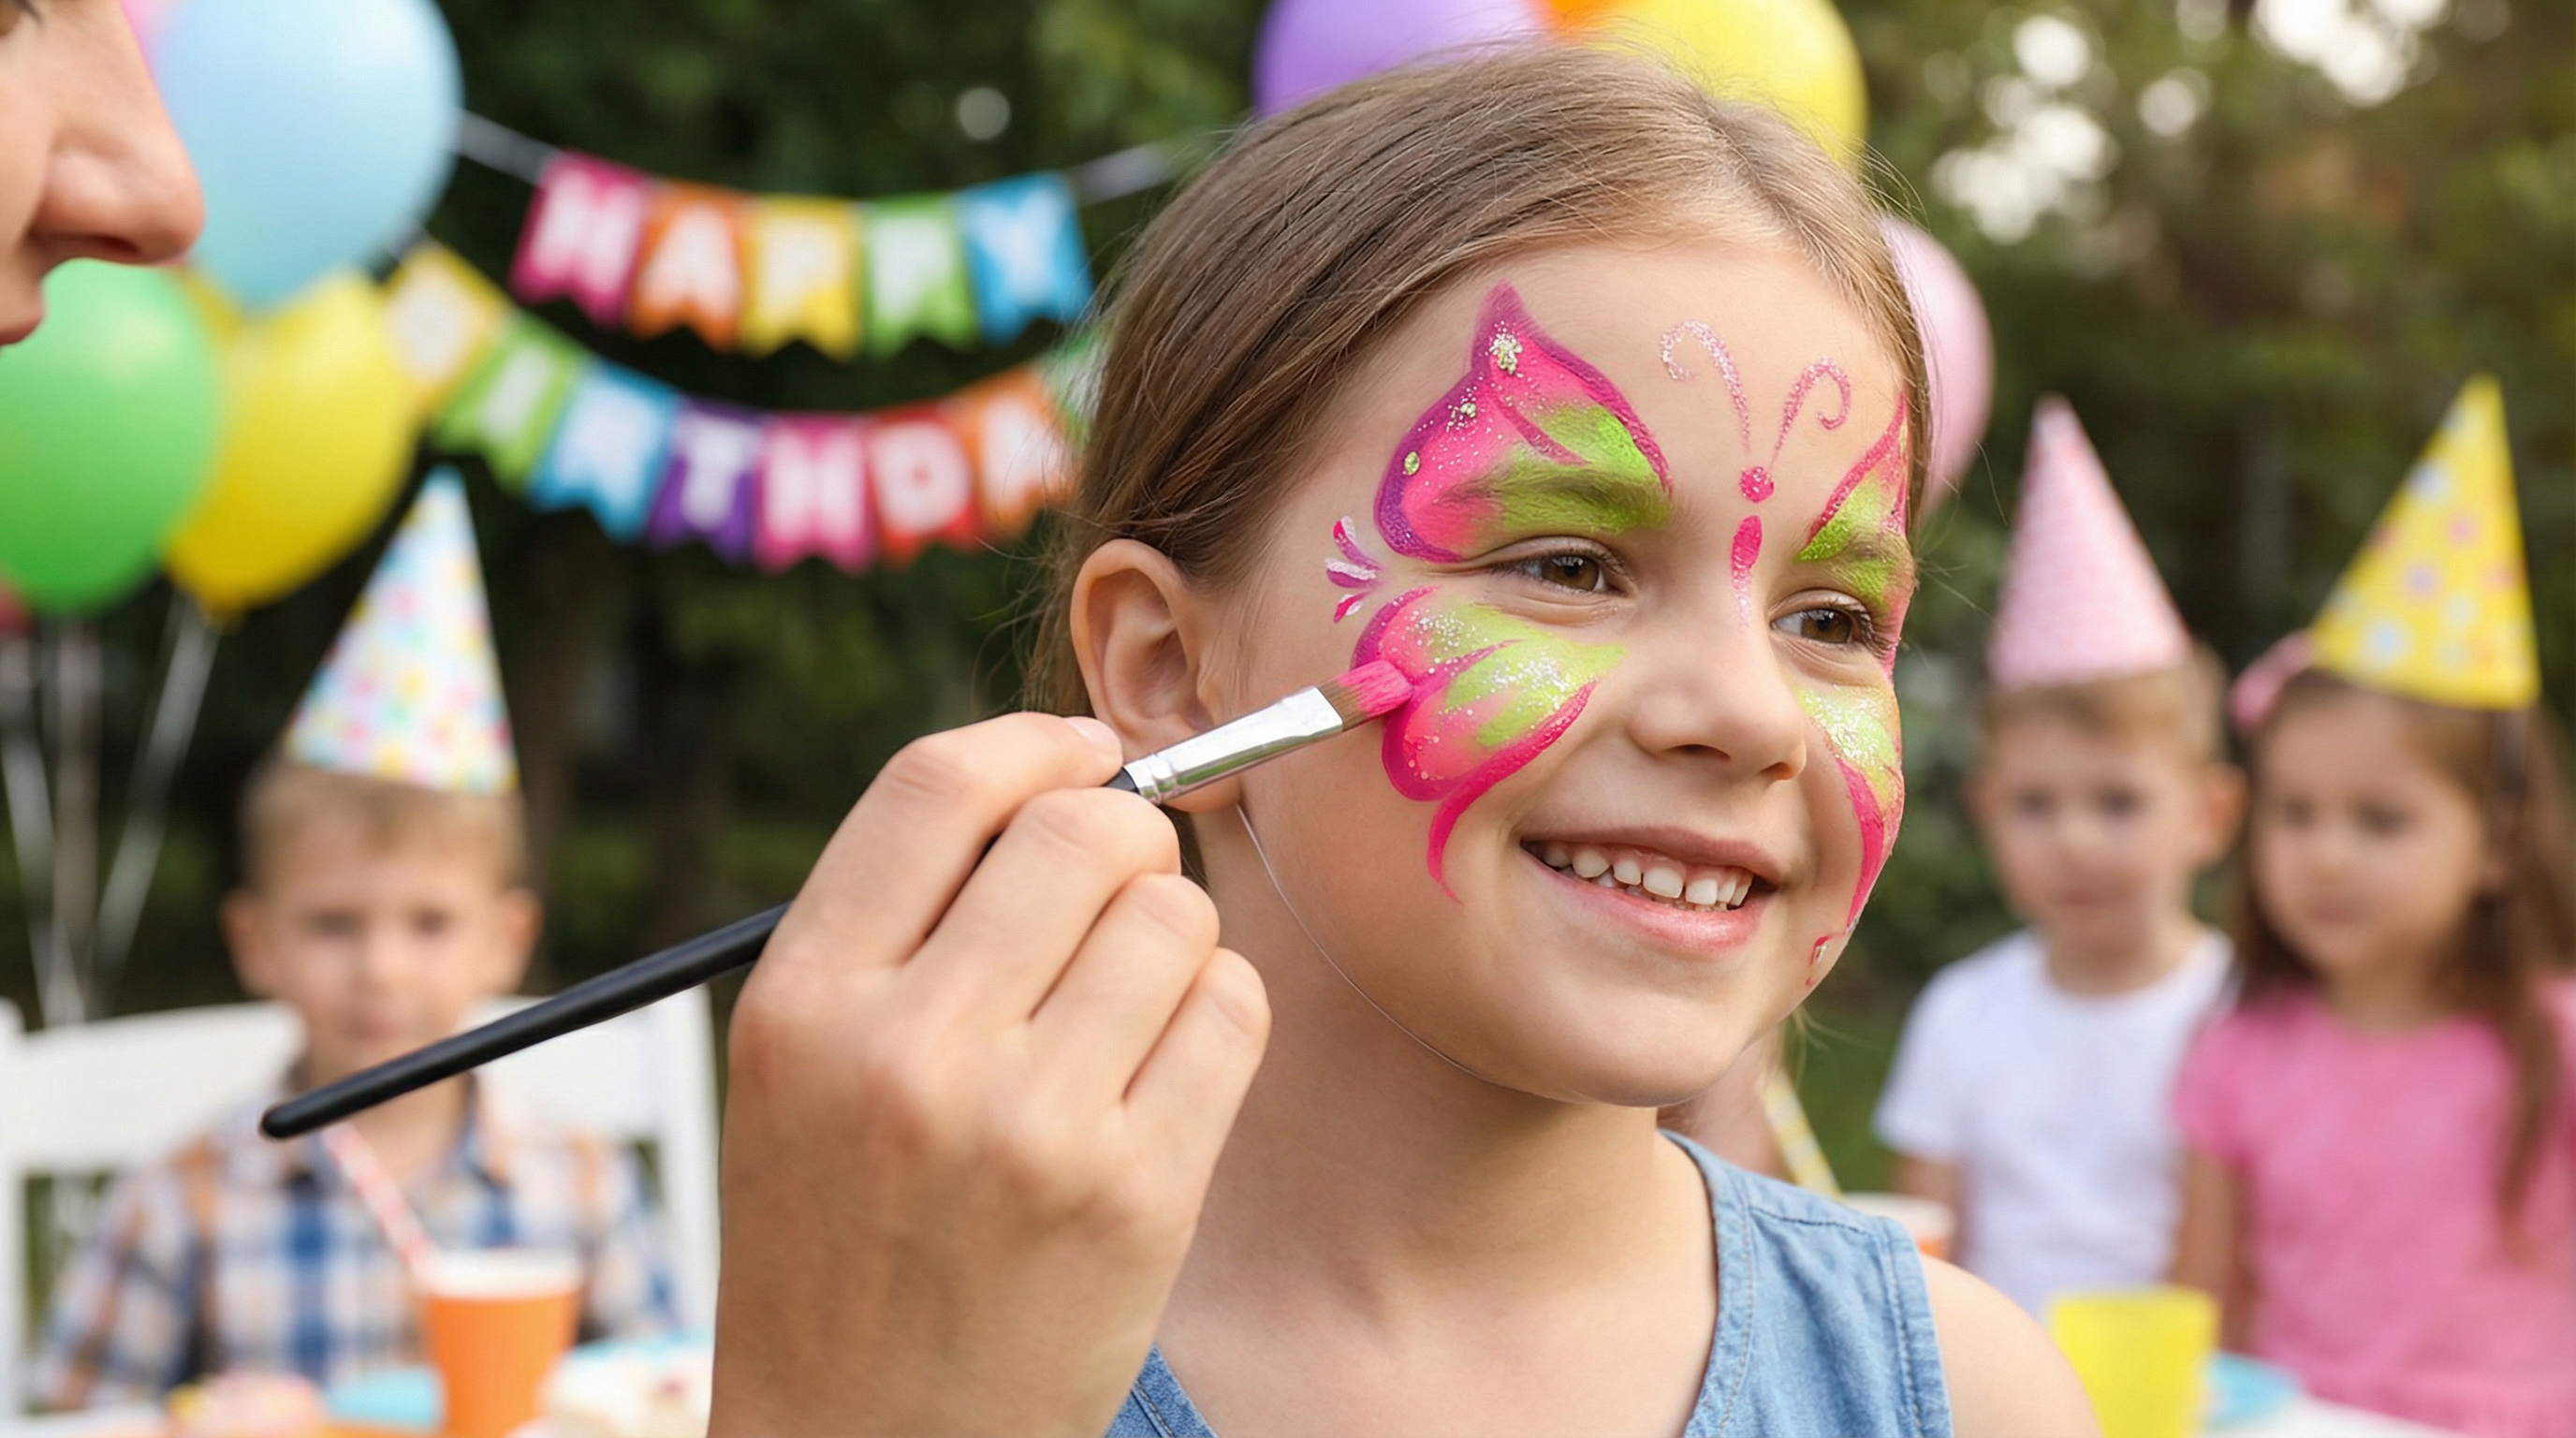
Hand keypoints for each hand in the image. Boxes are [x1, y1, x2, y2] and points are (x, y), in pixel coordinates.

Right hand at [709, 713, 1270, 1437]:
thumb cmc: (844, 1241)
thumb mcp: (801, 1073)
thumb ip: (901, 928)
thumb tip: (1068, 782)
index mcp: (801, 1001)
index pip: (939, 786)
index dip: (1036, 743)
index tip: (1084, 753)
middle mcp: (907, 1050)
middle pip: (1083, 830)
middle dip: (1126, 836)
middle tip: (1120, 889)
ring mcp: (1027, 1125)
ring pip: (1175, 914)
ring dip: (1173, 938)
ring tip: (1126, 1009)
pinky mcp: (1134, 1194)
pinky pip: (1231, 1011)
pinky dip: (1217, 1015)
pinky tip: (1163, 1071)